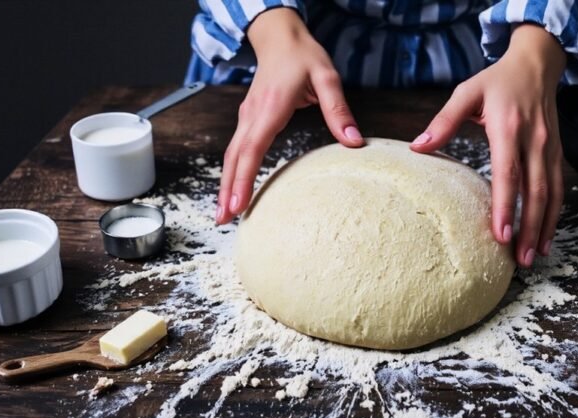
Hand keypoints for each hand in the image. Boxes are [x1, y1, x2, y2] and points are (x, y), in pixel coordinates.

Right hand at [216, 8, 362, 224]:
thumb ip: (338, 109)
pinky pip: (237, 150)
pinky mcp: (248, 120)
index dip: (243, 178)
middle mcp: (253, 115)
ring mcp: (247, 117)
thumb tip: (353, 141)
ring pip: (231, 156)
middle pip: (234, 158)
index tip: (237, 203)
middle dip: (227, 190)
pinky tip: (233, 189)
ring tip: (223, 213)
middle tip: (223, 220)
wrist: (280, 37)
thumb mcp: (327, 77)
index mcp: (270, 107)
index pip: (252, 149)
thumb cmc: (303, 56)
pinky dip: (232, 172)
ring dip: (225, 184)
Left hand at [411, 24, 565, 267]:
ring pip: (551, 194)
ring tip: (534, 256)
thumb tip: (417, 147)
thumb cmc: (497, 80)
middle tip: (520, 260)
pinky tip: (546, 234)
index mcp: (508, 128)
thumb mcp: (466, 92)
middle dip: (529, 229)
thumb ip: (443, 120)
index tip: (500, 235)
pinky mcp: (556, 152)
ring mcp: (549, 148)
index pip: (508, 175)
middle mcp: (534, 141)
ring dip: (544, 227)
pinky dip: (553, 214)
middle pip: (535, 192)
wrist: (537, 63)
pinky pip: (558, 187)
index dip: (505, 207)